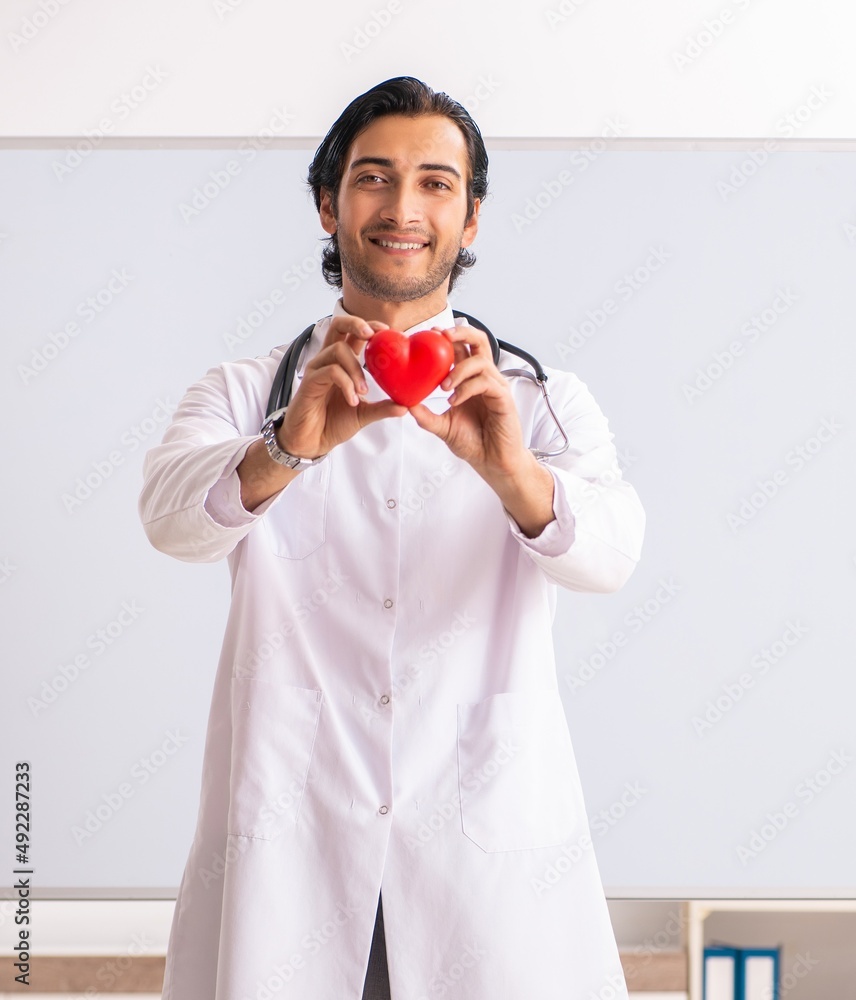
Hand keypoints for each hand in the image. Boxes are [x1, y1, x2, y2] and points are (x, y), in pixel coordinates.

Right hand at [278, 315, 407, 456]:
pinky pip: (331, 372)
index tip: (387, 331)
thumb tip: (406, 406)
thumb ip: (383, 408)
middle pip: (337, 325)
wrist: (312, 442)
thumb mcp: (364, 414)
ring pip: (337, 350)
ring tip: (364, 391)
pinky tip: (353, 400)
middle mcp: (328, 361)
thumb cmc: (332, 423)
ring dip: (356, 369)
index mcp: (341, 363)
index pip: (353, 333)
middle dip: (356, 323)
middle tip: (373, 336)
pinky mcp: (309, 382)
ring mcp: (317, 370)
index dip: (369, 326)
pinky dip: (346, 383)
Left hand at [407, 324, 529, 478]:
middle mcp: (485, 378)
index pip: (463, 348)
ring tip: (444, 387)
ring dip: (459, 370)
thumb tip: (405, 404)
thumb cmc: (474, 442)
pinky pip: (486, 382)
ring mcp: (496, 386)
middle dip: (460, 332)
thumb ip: (426, 416)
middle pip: (479, 340)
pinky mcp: (503, 398)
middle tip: (441, 336)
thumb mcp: (443, 427)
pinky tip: (455, 400)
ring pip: (480, 361)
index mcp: (471, 379)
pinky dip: (467, 388)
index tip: (430, 334)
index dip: (448, 336)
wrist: (492, 462)